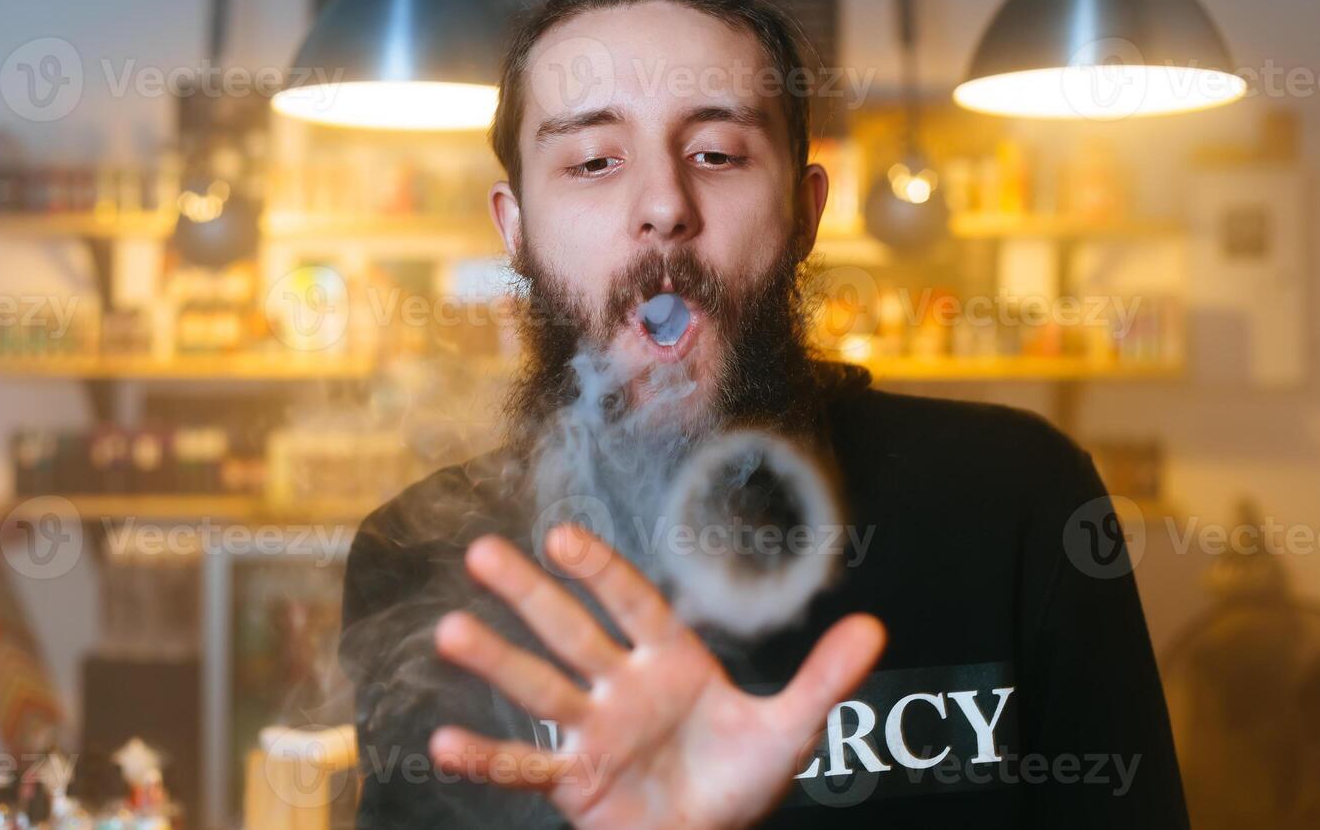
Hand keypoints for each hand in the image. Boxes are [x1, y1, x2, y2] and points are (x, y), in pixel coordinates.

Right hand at [428, 524, 886, 829]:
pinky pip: (523, 767)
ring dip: (494, 660)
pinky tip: (444, 742)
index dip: (599, 571)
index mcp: (669, 660)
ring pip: (537, 688)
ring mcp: (591, 733)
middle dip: (528, 594)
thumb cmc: (741, 779)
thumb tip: (875, 628)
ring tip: (449, 630)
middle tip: (481, 552)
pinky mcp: (573, 784)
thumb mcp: (789, 730)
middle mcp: (620, 686)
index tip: (560, 537)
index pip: (632, 604)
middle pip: (569, 632)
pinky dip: (486, 756)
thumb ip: (823, 680)